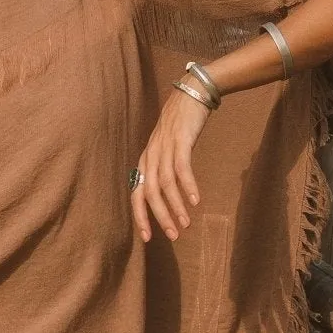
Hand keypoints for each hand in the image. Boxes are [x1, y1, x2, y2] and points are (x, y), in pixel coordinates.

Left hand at [130, 86, 209, 241]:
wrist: (191, 94)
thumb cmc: (180, 126)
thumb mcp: (166, 149)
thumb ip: (163, 170)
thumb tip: (166, 196)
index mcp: (145, 161)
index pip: (137, 194)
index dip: (141, 217)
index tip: (148, 238)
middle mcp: (151, 156)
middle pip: (150, 193)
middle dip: (160, 217)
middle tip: (172, 235)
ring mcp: (165, 147)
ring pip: (165, 184)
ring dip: (175, 206)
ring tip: (185, 223)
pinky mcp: (181, 140)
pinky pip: (182, 168)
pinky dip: (188, 186)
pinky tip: (195, 200)